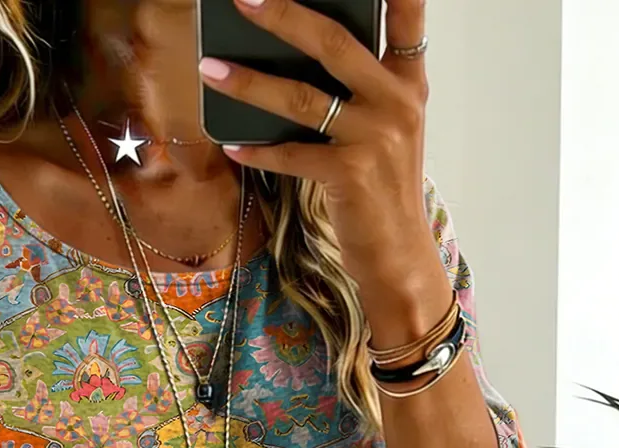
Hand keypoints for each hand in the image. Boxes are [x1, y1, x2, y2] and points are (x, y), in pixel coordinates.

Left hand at [198, 0, 440, 295]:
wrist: (398, 253)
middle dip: (283, 15)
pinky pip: (291, 154)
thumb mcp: (386, 129)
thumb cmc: (382, 189)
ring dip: (249, 83)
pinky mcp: (351, 174)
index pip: (406, 16)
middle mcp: (397, 102)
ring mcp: (375, 138)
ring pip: (302, 97)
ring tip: (210, 68)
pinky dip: (258, 151)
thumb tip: (295, 55)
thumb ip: (361, 88)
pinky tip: (232, 145)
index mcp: (408, 83)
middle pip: (333, 42)